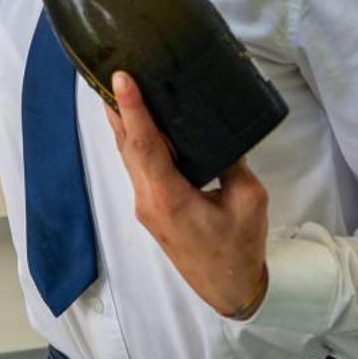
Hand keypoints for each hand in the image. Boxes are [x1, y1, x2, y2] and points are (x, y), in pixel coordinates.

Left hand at [104, 71, 269, 318]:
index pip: (144, 145)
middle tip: (109, 70)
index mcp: (169, 198)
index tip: (120, 78)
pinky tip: (138, 124)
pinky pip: (136, 167)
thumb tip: (217, 131)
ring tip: (116, 88)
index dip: (132, 109)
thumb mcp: (248, 200)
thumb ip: (232, 162)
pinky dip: (134, 141)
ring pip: (127, 156)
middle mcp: (148, 200)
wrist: (228, 289)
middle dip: (116, 108)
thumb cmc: (240, 247)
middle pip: (126, 146)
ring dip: (121, 123)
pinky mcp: (151, 209)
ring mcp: (145, 206)